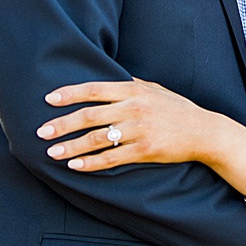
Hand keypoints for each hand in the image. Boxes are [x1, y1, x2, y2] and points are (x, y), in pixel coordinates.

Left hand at [39, 79, 221, 170]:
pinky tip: (75, 166)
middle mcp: (134, 108)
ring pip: (96, 139)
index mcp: (134, 90)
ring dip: (71, 146)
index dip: (69, 94)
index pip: (94, 90)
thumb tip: (105, 79)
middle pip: (89, 115)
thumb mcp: (155, 89)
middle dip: (62, 124)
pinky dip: (91, 163)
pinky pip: (112, 158)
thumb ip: (130, 84)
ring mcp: (139, 130)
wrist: (204, 131)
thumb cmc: (178, 109)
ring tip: (52, 152)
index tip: (48, 100)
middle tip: (41, 132)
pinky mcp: (145, 150)